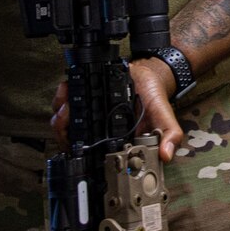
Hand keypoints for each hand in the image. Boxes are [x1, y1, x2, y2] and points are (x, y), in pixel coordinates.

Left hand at [50, 60, 185, 162]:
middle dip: (63, 130)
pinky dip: (61, 96)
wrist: (149, 75)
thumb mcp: (165, 117)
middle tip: (67, 118)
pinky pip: (64, 101)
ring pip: (63, 122)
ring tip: (66, 104)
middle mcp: (97, 132)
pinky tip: (67, 89)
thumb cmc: (153, 100)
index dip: (79, 152)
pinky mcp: (83, 98)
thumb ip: (169, 135)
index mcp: (112, 142)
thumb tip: (166, 154)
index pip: (91, 155)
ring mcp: (88, 116)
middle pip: (70, 139)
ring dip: (60, 113)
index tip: (78, 141)